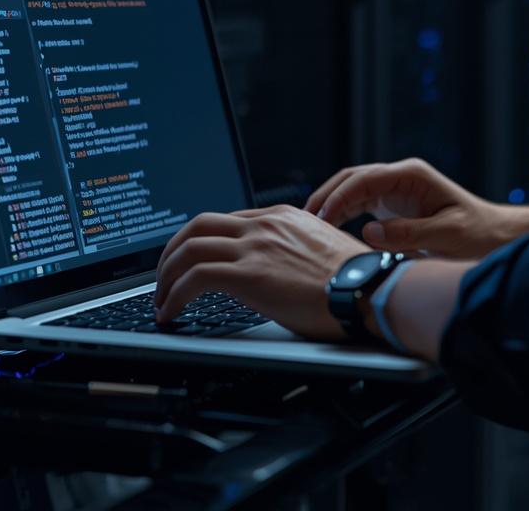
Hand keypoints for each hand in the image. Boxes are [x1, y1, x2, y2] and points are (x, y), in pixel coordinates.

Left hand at [154, 205, 366, 339]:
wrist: (368, 288)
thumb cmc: (354, 279)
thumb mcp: (318, 250)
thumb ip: (293, 250)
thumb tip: (282, 269)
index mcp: (280, 217)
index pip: (224, 221)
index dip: (199, 242)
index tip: (189, 263)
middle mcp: (263, 225)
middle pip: (197, 225)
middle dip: (172, 252)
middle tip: (164, 277)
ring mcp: (255, 247)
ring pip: (188, 248)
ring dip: (166, 276)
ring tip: (161, 299)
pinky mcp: (249, 274)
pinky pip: (195, 278)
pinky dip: (174, 295)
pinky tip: (170, 312)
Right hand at [305, 157, 528, 259]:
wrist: (496, 237)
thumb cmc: (478, 235)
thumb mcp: (446, 236)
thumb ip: (407, 234)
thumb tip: (368, 232)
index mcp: (412, 175)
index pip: (365, 178)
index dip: (339, 195)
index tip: (320, 215)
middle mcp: (401, 177)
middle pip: (353, 178)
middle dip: (327, 196)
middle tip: (304, 219)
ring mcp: (396, 189)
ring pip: (353, 190)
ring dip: (332, 205)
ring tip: (310, 227)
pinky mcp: (394, 205)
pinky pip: (361, 204)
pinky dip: (343, 214)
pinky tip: (329, 230)